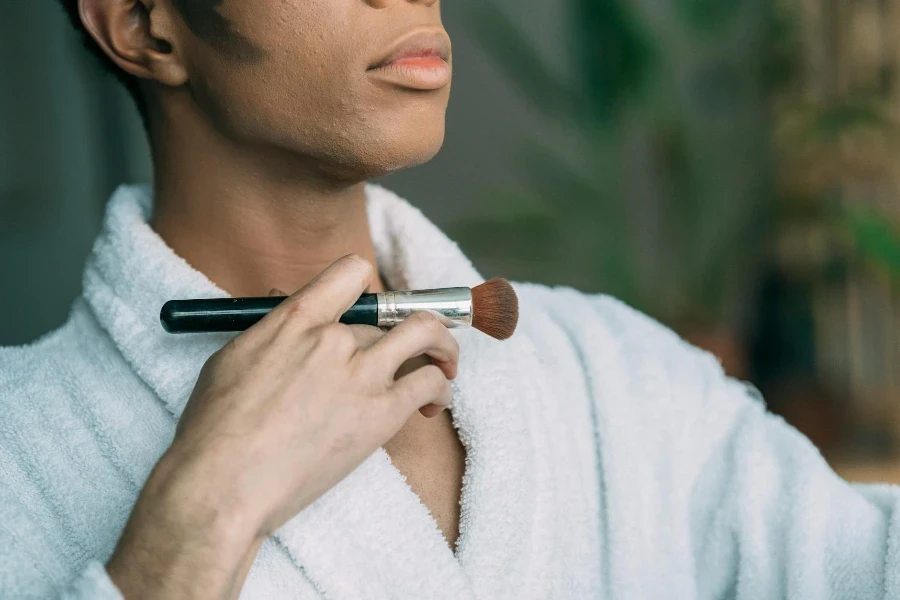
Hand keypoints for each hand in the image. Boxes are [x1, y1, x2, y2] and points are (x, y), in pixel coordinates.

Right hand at [107, 255, 459, 598]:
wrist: (223, 485)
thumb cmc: (215, 430)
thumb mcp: (233, 359)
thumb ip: (274, 334)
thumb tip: (293, 322)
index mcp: (296, 318)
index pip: (351, 273)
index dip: (370, 288)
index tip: (376, 310)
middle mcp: (334, 337)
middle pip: (386, 318)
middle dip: (395, 337)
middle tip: (404, 355)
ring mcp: (361, 374)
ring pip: (425, 335)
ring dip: (442, 346)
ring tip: (446, 363)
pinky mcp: (381, 414)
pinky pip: (430, 384)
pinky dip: (441, 389)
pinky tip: (435, 403)